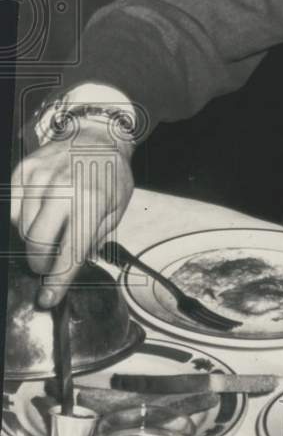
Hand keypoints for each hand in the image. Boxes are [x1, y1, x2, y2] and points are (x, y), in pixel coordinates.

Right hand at [10, 122, 134, 307]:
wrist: (97, 136)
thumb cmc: (110, 175)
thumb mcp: (116, 209)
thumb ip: (94, 239)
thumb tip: (71, 267)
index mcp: (92, 202)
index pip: (70, 252)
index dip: (57, 281)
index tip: (48, 299)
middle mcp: (63, 188)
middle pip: (37, 243)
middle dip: (40, 264)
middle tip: (47, 268)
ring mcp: (40, 177)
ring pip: (21, 228)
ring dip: (33, 241)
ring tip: (50, 235)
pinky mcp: (24, 171)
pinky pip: (12, 210)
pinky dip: (21, 222)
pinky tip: (39, 217)